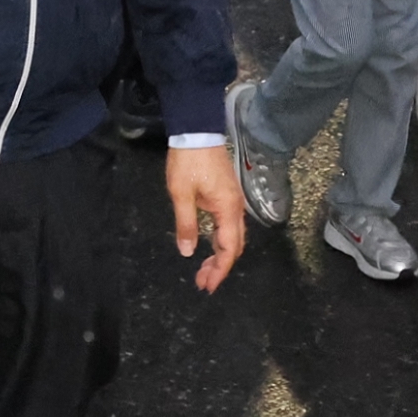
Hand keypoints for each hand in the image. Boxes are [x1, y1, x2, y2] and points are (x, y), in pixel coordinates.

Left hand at [165, 144, 245, 293]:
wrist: (197, 131)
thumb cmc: (188, 162)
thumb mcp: (181, 194)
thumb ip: (186, 224)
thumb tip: (188, 251)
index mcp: (227, 209)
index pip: (229, 248)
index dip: (220, 269)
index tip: (208, 285)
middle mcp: (236, 207)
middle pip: (235, 245)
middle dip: (220, 266)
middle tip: (203, 282)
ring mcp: (233, 201)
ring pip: (233, 236)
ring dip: (220, 254)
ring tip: (203, 269)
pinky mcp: (227, 195)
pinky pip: (229, 225)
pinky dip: (220, 240)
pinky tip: (209, 246)